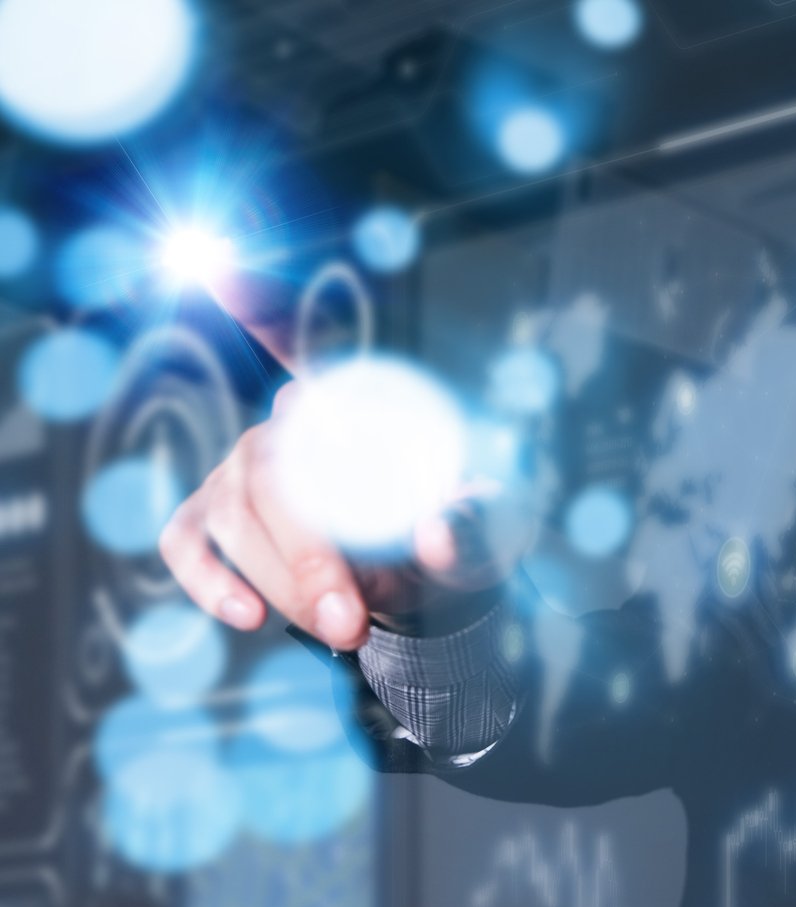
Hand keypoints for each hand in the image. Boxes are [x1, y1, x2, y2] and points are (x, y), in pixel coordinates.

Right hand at [158, 275, 527, 649]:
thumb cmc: (457, 536)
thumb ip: (476, 527)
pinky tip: (249, 616)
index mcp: (353, 404)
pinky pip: (188, 542)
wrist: (431, 589)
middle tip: (352, 617)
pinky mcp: (211, 518)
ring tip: (344, 629)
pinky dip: (210, 582)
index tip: (218, 272)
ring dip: (282, 581)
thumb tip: (438, 537)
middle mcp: (286, 425)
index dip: (259, 308)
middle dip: (308, 553)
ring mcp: (239, 469)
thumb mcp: (490, 529)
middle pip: (272, 469)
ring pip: (234, 516)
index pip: (301, 339)